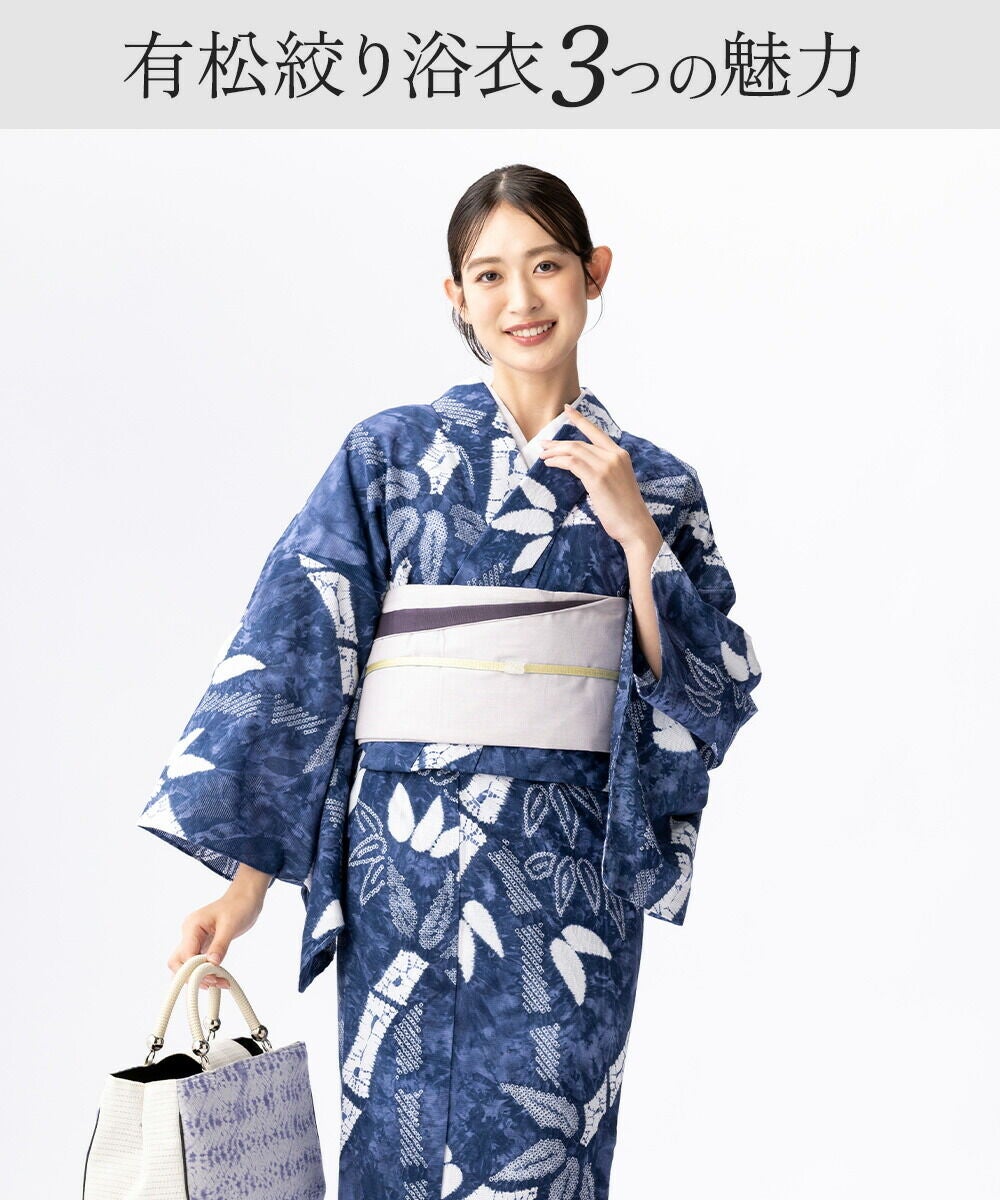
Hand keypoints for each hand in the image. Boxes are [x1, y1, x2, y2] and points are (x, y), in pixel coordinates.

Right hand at [168, 884, 264, 988]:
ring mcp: (195, 940)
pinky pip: (199, 962)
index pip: (185, 954)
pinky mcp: (203, 944)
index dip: (195, 969)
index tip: (211, 977)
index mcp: (192, 926)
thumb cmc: (239, 905)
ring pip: (187, 965)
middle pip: (178, 962)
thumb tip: (212, 963)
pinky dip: (207, 972)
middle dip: (192, 976)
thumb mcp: (231, 925)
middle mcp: (190, 934)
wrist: (246, 897)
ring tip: (220, 981)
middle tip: (212, 982)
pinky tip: (220, 977)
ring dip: (200, 977)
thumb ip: (220, 945)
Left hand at [539, 406, 660, 553]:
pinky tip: (550, 464)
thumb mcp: (617, 482)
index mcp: (620, 455)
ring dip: (555, 452)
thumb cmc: (625, 510)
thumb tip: (582, 468)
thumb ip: (603, 470)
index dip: (580, 419)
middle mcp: (614, 455)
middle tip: (543, 445)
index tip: (567, 409)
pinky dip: (558, 461)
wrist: (635, 525)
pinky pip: (572, 462)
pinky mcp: (597, 478)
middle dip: (558, 443)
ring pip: (574, 450)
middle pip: (580, 442)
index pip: (596, 432)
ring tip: (543, 455)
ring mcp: (606, 466)